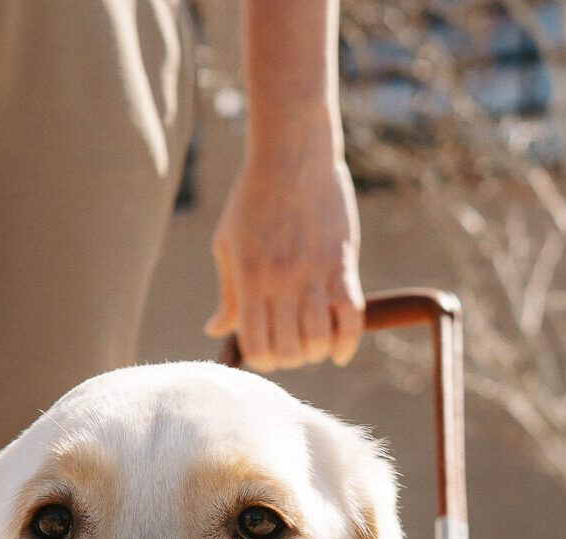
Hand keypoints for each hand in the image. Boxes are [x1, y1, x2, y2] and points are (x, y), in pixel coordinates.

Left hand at [206, 110, 364, 371]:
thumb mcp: (228, 244)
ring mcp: (314, 272)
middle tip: (291, 345)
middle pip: (289, 351)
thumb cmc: (252, 198)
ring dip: (316, 352)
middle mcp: (282, 281)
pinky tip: (340, 349)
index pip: (256, 347)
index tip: (266, 351)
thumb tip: (214, 331)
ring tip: (313, 341)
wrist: (291, 151)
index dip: (261, 361)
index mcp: (250, 279)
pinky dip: (348, 341)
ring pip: (319, 340)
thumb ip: (227, 294)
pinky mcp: (342, 262)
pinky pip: (351, 316)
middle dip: (290, 359)